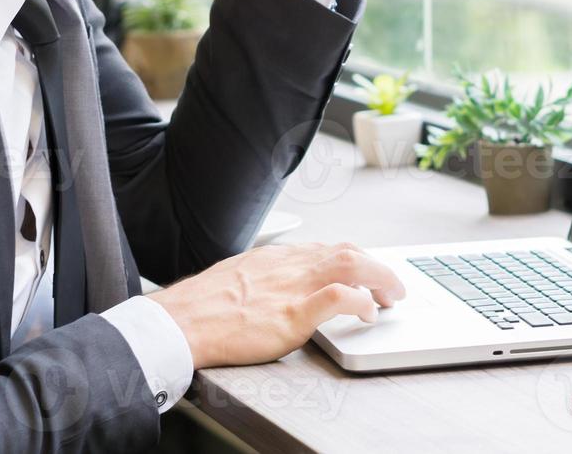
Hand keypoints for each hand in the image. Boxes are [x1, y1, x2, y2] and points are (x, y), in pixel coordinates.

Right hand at [147, 241, 405, 368]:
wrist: (180, 321)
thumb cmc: (201, 305)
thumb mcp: (238, 276)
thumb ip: (264, 277)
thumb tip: (276, 287)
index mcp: (277, 257)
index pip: (327, 248)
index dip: (354, 260)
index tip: (366, 272)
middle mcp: (290, 266)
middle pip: (347, 252)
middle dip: (377, 267)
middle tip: (392, 287)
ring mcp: (292, 288)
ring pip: (350, 265)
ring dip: (379, 278)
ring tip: (391, 297)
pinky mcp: (292, 315)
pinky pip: (337, 298)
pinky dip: (360, 301)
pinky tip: (369, 313)